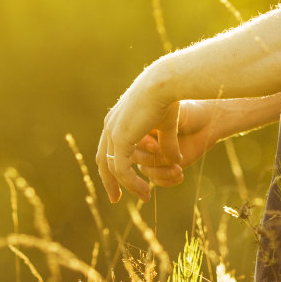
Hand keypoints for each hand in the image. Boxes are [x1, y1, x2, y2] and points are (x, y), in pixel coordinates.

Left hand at [96, 65, 180, 203]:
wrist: (164, 83)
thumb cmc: (169, 96)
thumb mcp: (167, 125)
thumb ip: (167, 143)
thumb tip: (176, 160)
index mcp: (117, 119)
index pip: (109, 148)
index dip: (114, 165)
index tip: (122, 181)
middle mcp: (110, 125)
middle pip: (103, 160)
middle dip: (110, 181)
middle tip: (116, 198)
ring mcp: (112, 132)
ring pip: (113, 168)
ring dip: (128, 186)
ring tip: (144, 196)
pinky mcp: (120, 139)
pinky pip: (122, 169)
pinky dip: (132, 182)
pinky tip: (145, 191)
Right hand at [129, 100, 222, 188]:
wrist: (208, 119)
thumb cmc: (189, 113)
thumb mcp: (173, 120)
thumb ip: (164, 138)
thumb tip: (159, 154)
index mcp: (137, 125)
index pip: (128, 141)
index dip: (141, 145)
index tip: (156, 146)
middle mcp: (141, 141)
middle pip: (132, 159)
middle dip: (149, 162)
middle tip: (168, 159)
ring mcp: (151, 155)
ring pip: (145, 170)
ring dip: (161, 173)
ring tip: (179, 170)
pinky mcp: (163, 166)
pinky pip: (156, 179)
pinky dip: (167, 180)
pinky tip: (180, 176)